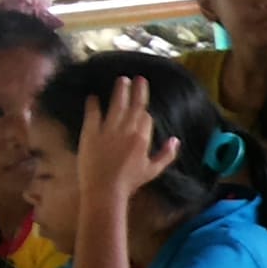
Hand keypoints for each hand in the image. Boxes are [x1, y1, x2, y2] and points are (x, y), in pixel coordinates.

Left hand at [77, 75, 179, 206]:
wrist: (104, 190)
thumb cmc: (130, 182)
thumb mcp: (153, 170)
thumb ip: (166, 154)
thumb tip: (176, 140)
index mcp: (142, 138)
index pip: (146, 117)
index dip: (144, 110)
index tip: (143, 105)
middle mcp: (126, 130)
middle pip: (134, 106)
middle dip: (137, 90)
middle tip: (137, 77)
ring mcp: (108, 130)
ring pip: (116, 106)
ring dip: (119, 91)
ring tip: (121, 79)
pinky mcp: (90, 133)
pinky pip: (93, 115)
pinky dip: (93, 105)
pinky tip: (93, 97)